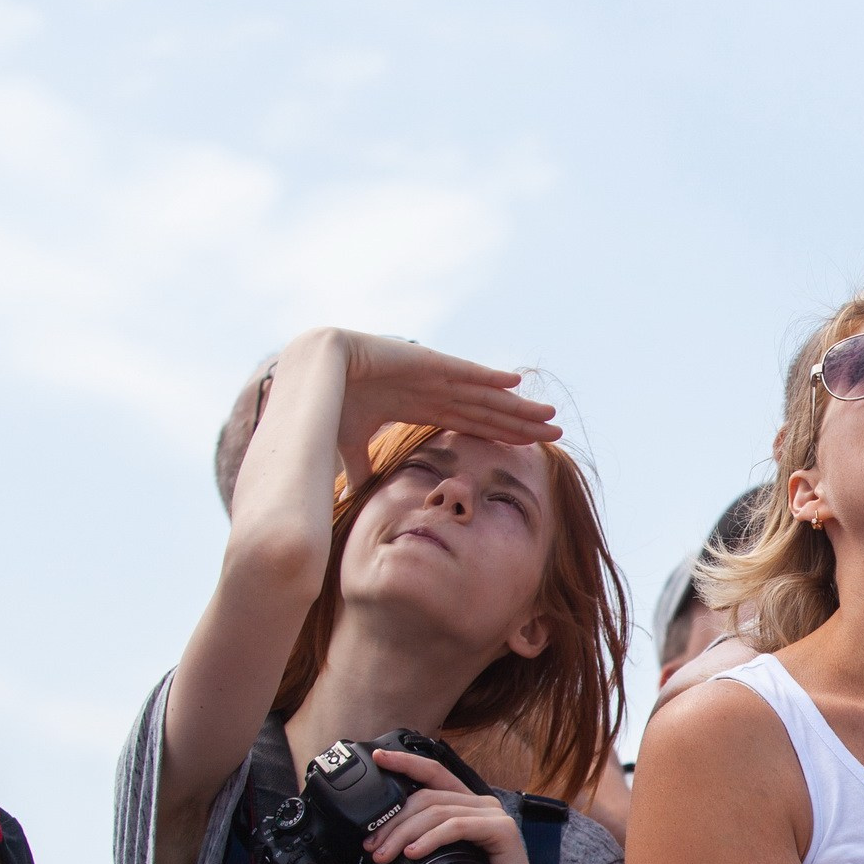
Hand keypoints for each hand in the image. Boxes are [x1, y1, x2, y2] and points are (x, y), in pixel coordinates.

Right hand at [282, 330, 560, 474]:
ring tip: (549, 414)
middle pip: (487, 410)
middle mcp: (433, 391)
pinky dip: (488, 377)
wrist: (305, 369)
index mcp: (422, 408)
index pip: (473, 424)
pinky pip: (461, 371)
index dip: (502, 434)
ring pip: (483, 394)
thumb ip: (364, 469)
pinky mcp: (421, 361)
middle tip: (558, 432)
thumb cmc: (325, 403)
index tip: (531, 447)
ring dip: (516, 404)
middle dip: (521, 422)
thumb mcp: (352, 445)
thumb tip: (358, 501)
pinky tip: (517, 382)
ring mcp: (429, 374)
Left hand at [365, 749, 548, 863]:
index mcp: (467, 806)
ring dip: (403, 832)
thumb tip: (382, 841)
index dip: (405, 762)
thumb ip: (423, 844)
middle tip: (371, 846)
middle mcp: (482, 804)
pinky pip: (457, 826)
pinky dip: (430, 838)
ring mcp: (494, 815)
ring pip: (437, 810)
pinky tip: (413, 852)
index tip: (378, 759)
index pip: (433, 774)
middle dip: (393, 820)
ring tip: (385, 856)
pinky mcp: (502, 831)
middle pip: (426, 796)